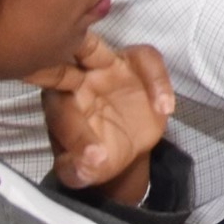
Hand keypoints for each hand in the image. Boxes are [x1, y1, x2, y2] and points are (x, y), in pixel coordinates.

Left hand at [30, 35, 173, 198]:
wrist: (125, 143)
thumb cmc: (97, 153)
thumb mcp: (85, 172)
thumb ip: (78, 172)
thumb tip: (85, 167)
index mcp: (57, 108)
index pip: (61, 115)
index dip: (77, 134)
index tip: (99, 159)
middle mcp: (74, 80)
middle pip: (67, 66)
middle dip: (73, 70)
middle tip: (100, 94)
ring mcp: (103, 66)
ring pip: (105, 50)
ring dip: (127, 71)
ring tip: (158, 106)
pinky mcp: (134, 61)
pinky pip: (146, 58)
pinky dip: (158, 81)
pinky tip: (165, 109)